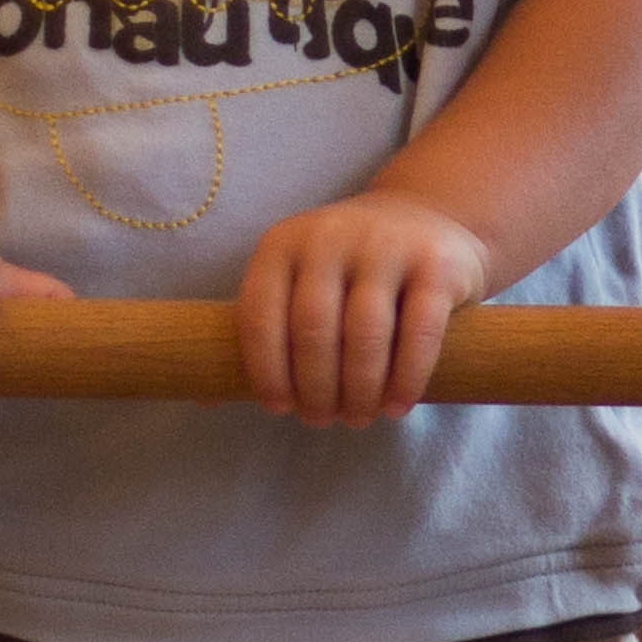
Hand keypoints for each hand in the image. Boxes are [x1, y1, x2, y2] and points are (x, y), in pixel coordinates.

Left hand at [241, 189, 493, 426]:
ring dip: (358, 391)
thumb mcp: (297, 283)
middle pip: (312, 329)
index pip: (259, 314)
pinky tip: (397, 406)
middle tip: (322, 420)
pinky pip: (419, 332)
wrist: (426, 221)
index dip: (265, 370)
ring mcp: (387, 245)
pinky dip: (406, 379)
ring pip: (364, 334)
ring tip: (357, 417)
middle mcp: (330, 236)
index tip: (279, 408)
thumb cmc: (347, 273)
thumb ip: (261, 332)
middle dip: (314, 388)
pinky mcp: (436, 263)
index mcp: (283, 244)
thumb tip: (204, 397)